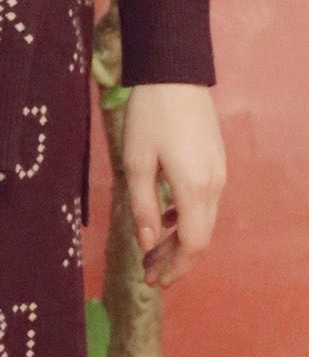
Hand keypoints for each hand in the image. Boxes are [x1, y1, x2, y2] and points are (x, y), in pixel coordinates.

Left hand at [121, 82, 225, 289]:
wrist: (176, 74)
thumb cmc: (151, 117)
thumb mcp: (137, 164)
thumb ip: (143, 207)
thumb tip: (148, 244)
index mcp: (194, 188)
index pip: (191, 245)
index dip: (173, 268)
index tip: (152, 282)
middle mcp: (213, 185)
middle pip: (200, 239)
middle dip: (175, 263)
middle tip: (149, 276)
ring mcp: (218, 173)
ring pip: (203, 223)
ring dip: (179, 243)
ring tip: (152, 254)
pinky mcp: (215, 164)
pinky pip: (204, 204)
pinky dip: (185, 221)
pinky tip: (164, 222)